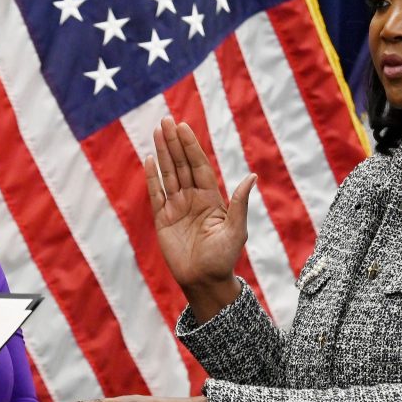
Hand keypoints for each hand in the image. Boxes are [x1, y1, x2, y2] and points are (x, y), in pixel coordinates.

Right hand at [146, 117, 253, 320]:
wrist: (205, 282)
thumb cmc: (224, 258)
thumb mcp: (236, 230)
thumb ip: (239, 203)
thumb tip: (252, 177)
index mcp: (211, 198)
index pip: (199, 166)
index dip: (191, 146)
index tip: (183, 127)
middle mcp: (193, 198)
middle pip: (181, 165)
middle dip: (174, 143)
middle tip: (166, 120)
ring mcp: (177, 208)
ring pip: (168, 174)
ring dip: (162, 153)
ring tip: (157, 131)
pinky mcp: (163, 220)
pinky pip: (156, 194)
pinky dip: (152, 177)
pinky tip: (149, 159)